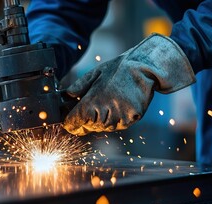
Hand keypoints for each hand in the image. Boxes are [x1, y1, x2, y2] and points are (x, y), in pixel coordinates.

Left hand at [63, 34, 195, 135]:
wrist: (144, 67)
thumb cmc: (118, 69)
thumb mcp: (94, 73)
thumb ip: (78, 86)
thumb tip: (66, 96)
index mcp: (94, 99)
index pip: (75, 120)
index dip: (70, 123)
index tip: (68, 122)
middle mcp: (106, 111)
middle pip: (88, 126)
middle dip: (84, 121)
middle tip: (87, 111)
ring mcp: (119, 117)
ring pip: (102, 128)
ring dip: (99, 120)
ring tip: (105, 104)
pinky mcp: (131, 119)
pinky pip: (116, 126)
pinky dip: (113, 120)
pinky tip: (116, 106)